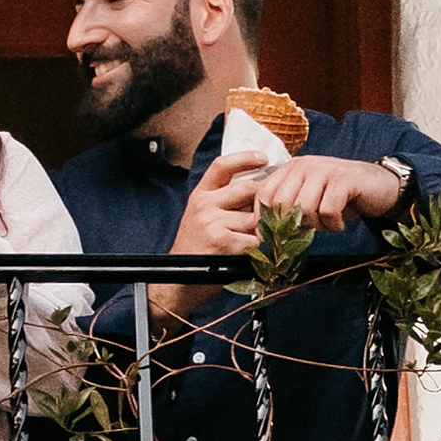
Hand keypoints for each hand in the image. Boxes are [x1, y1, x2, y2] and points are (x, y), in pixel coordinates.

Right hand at [147, 151, 265, 330]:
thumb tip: (257, 185)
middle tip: (257, 218)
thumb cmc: (194, 250)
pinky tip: (239, 255)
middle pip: (250, 189)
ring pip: (256, 217)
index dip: (246, 158)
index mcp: (200, 196)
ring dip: (257, 231)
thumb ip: (222, 200)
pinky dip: (253, 249)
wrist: (177, 282)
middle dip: (260, 203)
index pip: (222, 165)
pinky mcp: (224, 242)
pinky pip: (255, 240)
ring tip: (241, 243)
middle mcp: (204, 205)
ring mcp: (214, 223)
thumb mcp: (199, 217)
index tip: (263, 158)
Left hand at [255, 155, 400, 232]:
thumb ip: (287, 209)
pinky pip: (327, 211)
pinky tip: (341, 223)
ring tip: (329, 224)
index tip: (272, 237)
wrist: (382, 187)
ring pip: (304, 208)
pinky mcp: (343, 179)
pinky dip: (333, 224)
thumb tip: (262, 234)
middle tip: (311, 230)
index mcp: (291, 168)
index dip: (264, 219)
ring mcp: (324, 169)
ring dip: (316, 226)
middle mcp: (304, 165)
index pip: (263, 194)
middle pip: (281, 203)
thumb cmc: (342, 198)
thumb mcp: (309, 200)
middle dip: (293, 225)